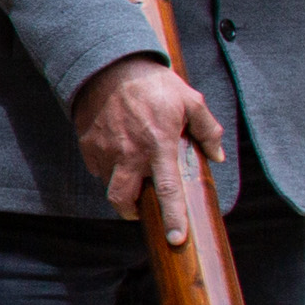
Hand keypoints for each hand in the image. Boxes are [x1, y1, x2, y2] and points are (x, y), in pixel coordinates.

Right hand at [73, 52, 224, 229]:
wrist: (110, 65)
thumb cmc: (154, 84)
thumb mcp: (189, 101)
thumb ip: (206, 129)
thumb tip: (216, 156)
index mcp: (160, 145)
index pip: (168, 191)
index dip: (173, 218)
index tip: (177, 239)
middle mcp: (131, 153)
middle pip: (123, 200)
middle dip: (130, 212)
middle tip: (139, 210)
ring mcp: (106, 150)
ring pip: (108, 184)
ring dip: (119, 186)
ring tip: (129, 173)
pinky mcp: (88, 144)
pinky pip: (97, 166)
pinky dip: (107, 167)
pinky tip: (116, 151)